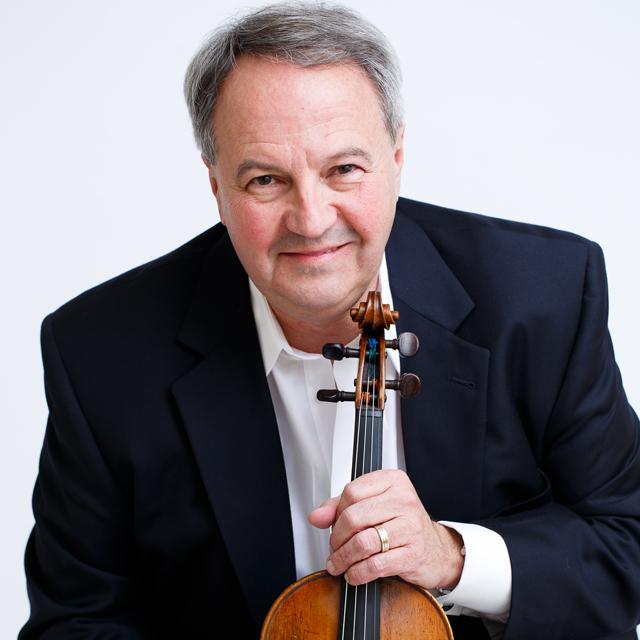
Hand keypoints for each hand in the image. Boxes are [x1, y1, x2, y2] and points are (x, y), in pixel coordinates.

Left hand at [308, 469, 463, 589]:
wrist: (437, 550)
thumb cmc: (403, 525)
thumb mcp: (374, 506)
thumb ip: (341, 507)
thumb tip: (316, 516)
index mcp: (393, 481)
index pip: (351, 492)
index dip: (336, 513)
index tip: (333, 526)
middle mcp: (404, 500)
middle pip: (353, 517)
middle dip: (336, 538)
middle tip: (334, 550)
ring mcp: (410, 526)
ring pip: (362, 542)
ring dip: (343, 559)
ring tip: (338, 565)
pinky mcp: (413, 554)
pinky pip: (375, 565)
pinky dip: (357, 573)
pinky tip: (354, 575)